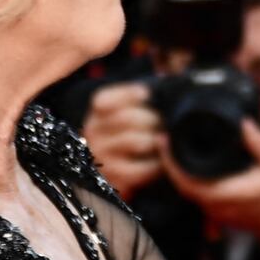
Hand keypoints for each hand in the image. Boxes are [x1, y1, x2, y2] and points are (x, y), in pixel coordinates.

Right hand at [83, 77, 171, 196]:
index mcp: (96, 113)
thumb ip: (141, 98)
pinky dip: (156, 165)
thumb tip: (165, 81)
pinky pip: (139, 169)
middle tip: (167, 122)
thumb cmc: (132, 135)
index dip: (128, 94)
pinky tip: (163, 161)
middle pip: (126, 118)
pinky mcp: (112, 179)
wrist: (119, 175)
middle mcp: (92, 133)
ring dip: (157, 140)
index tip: (148, 94)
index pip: (103, 100)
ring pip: (134, 141)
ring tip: (166, 140)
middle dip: (153, 119)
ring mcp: (100, 156)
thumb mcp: (130, 112)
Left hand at [172, 110, 259, 247]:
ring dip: (176, 169)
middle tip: (163, 138)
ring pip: (185, 190)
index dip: (171, 162)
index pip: (187, 182)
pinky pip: (194, 192)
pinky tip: (183, 160)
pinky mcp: (214, 210)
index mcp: (226, 193)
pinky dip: (186, 176)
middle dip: (168, 162)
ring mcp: (213, 210)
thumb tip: (244, 123)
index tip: (164, 141)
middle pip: (179, 185)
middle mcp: (215, 205)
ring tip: (170, 145)